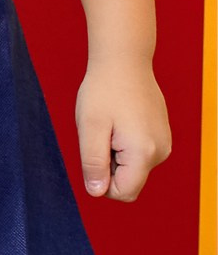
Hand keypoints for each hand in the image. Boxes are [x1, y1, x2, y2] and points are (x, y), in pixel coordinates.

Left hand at [76, 54, 169, 199]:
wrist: (124, 62)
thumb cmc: (103, 91)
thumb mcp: (90, 127)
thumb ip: (93, 163)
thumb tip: (96, 192)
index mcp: (144, 154)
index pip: (123, 193)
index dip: (101, 182)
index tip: (92, 153)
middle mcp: (160, 153)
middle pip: (128, 181)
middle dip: (107, 166)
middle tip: (99, 135)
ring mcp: (164, 144)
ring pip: (132, 167)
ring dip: (114, 154)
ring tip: (108, 125)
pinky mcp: (161, 136)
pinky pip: (138, 154)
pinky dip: (123, 145)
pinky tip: (118, 121)